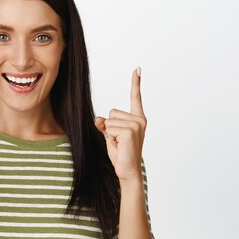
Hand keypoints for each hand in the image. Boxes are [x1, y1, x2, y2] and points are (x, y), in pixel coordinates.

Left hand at [94, 67, 145, 181]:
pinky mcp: (130, 131)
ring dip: (109, 134)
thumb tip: (98, 119)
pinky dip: (110, 138)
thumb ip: (105, 124)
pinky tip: (119, 146)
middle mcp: (139, 120)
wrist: (127, 170)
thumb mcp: (110, 135)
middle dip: (109, 127)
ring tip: (119, 144)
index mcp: (138, 118)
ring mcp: (136, 125)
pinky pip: (109, 128)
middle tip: (119, 141)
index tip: (137, 69)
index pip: (135, 97)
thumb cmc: (120, 153)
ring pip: (109, 121)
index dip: (136, 83)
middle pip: (111, 112)